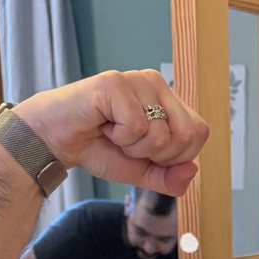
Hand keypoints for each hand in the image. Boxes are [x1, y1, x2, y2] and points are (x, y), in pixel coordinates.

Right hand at [15, 69, 207, 197]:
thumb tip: (192, 170)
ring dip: (134, 147)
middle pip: (187, 134)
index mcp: (168, 101)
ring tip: (113, 133)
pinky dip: (119, 137)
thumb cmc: (99, 149)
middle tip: (129, 144)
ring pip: (161, 134)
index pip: (199, 133)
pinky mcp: (116, 82)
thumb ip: (170, 178)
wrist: (59, 143)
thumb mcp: (143, 172)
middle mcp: (157, 84)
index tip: (147, 152)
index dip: (176, 156)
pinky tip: (103, 125)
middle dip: (158, 155)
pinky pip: (136, 126)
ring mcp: (137, 80)